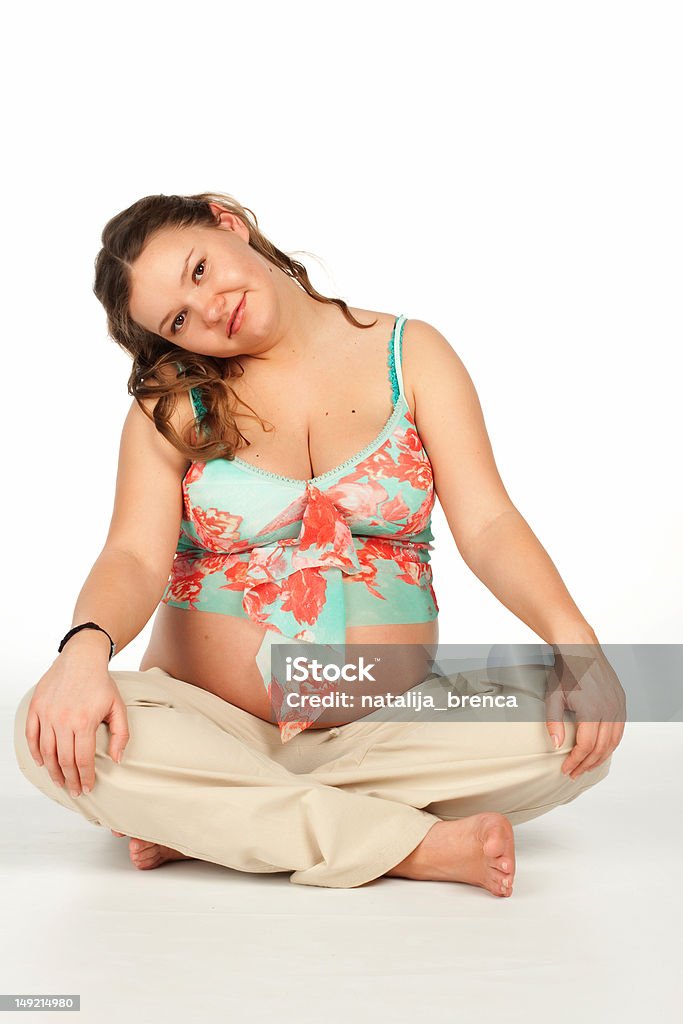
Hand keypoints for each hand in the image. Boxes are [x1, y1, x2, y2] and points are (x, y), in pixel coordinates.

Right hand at [24, 652, 129, 796]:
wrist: (81, 658)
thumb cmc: (101, 683)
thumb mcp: (118, 707)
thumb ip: (121, 734)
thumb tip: (117, 759)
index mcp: (84, 721)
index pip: (82, 759)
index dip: (85, 777)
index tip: (87, 788)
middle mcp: (63, 720)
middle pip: (64, 760)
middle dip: (69, 779)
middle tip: (74, 791)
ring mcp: (47, 714)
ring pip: (46, 751)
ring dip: (52, 770)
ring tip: (60, 781)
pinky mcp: (36, 707)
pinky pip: (31, 735)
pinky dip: (34, 752)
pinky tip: (42, 763)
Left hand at [545, 643, 626, 780]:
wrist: (580, 650)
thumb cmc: (565, 671)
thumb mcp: (553, 697)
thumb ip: (554, 723)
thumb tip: (555, 745)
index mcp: (591, 710)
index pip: (586, 745)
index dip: (576, 760)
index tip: (566, 768)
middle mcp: (608, 709)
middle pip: (601, 747)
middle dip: (587, 764)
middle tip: (575, 772)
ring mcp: (617, 705)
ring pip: (613, 741)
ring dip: (600, 757)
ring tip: (587, 766)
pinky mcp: (620, 701)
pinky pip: (619, 729)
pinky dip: (611, 744)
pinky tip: (601, 750)